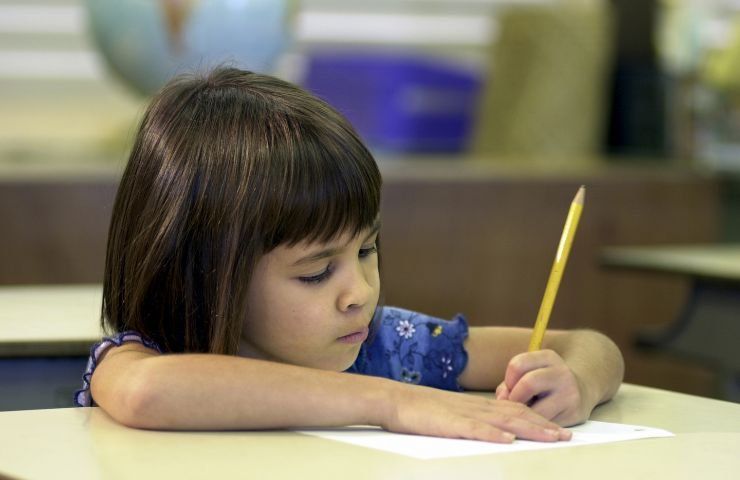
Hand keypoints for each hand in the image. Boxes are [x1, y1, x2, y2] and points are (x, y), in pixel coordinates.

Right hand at [381, 382, 571, 442]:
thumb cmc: (421, 411)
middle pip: (517, 415)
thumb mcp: (453, 415)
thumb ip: (473, 421)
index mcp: (477, 406)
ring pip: (503, 421)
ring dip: (529, 428)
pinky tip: (508, 439)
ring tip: (550, 437)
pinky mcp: (449, 423)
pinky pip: (475, 429)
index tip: (558, 430)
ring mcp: (464, 414)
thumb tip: (496, 432)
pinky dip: (493, 433)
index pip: (515, 411)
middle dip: (543, 425)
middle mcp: (476, 407)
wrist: (395, 399)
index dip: (538, 419)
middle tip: (566, 436)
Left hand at [495, 349, 590, 426]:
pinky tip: (534, 422)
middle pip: (528, 383)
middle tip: (514, 405)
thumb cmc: (545, 384)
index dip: (508, 380)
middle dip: (515, 398)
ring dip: (525, 415)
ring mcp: (569, 393)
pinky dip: (535, 425)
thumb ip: (510, 384)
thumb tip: (501, 399)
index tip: (510, 389)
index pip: (518, 364)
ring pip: (537, 409)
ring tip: (524, 414)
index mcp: (547, 357)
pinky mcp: (574, 412)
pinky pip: (546, 423)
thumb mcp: (530, 373)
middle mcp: (561, 372)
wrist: (582, 391)